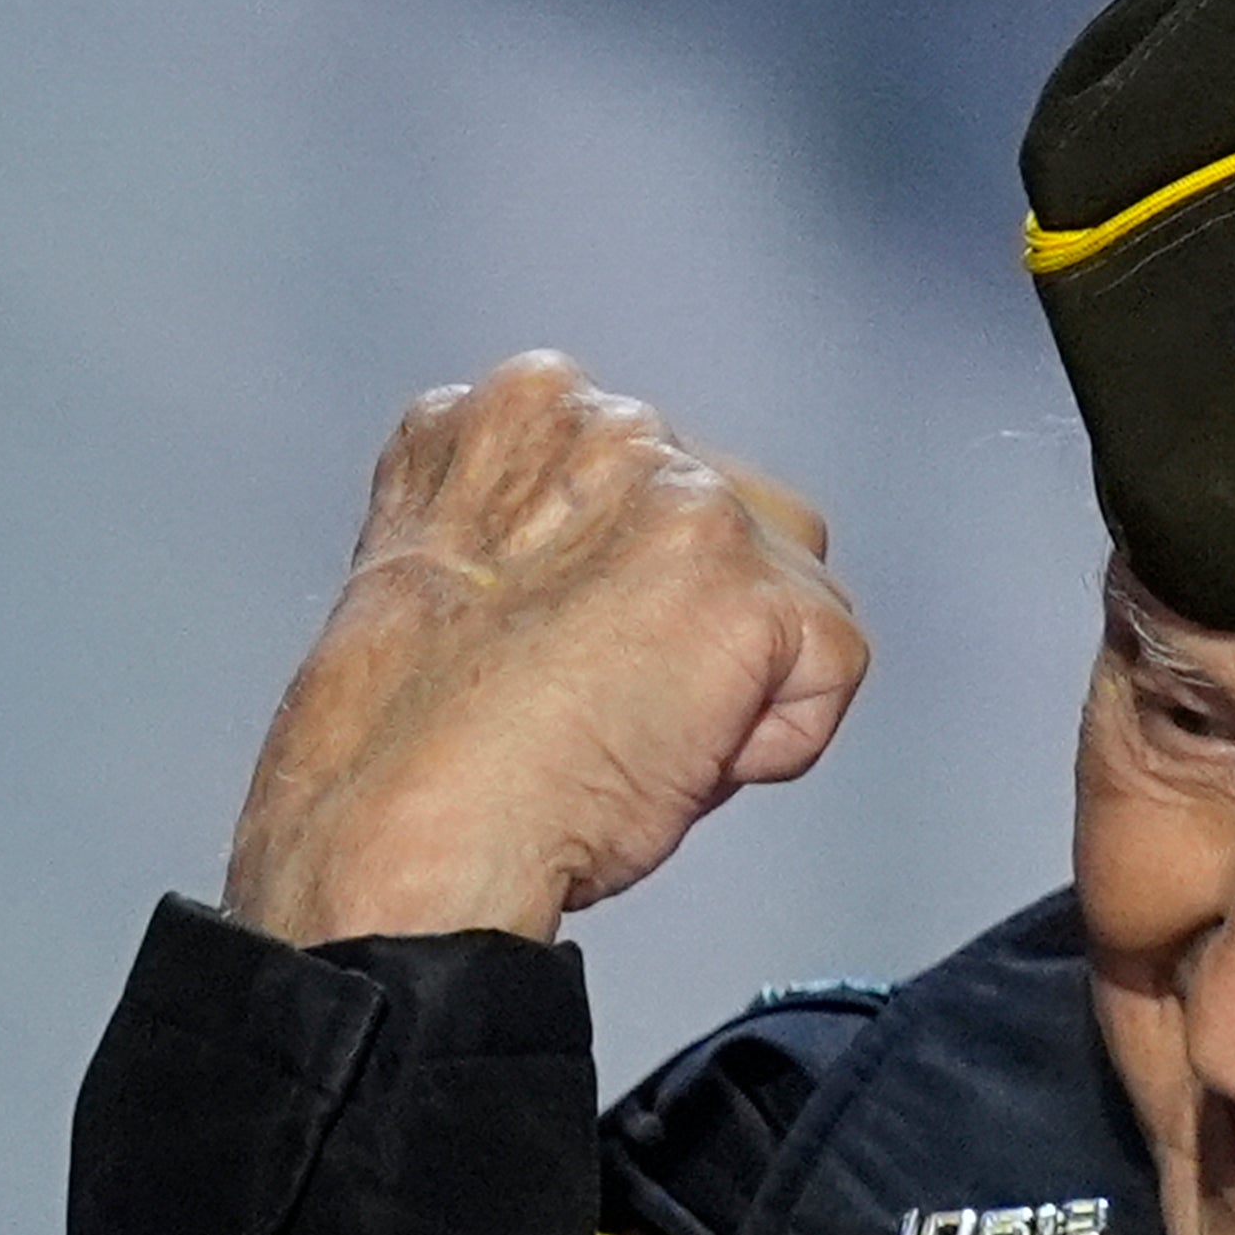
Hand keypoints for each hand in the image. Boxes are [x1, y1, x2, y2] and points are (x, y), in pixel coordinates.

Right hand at [222, 353, 868, 945]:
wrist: (403, 828)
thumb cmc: (411, 746)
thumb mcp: (462, 570)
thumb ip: (555, 527)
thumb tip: (645, 568)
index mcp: (521, 405)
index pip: (658, 481)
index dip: (635, 590)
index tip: (565, 654)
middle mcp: (608, 422)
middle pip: (747, 517)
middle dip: (707, 621)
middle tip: (604, 705)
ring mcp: (684, 495)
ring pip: (799, 589)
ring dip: (747, 677)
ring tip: (631, 730)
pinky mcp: (748, 585)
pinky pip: (832, 668)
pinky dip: (775, 744)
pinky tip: (670, 761)